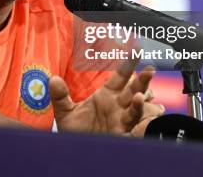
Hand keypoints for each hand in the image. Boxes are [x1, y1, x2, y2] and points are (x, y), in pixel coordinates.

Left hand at [50, 59, 164, 135]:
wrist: (76, 152)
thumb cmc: (75, 132)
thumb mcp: (65, 112)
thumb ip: (60, 96)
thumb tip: (52, 79)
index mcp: (106, 96)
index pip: (120, 77)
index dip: (128, 64)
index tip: (135, 50)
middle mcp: (117, 106)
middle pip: (133, 89)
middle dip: (142, 80)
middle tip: (150, 69)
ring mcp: (121, 120)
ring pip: (135, 107)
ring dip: (139, 99)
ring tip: (139, 94)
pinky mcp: (122, 135)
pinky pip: (133, 125)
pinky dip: (136, 116)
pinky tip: (137, 106)